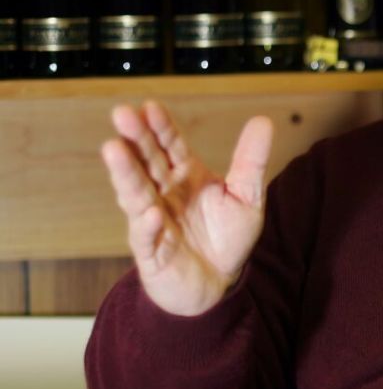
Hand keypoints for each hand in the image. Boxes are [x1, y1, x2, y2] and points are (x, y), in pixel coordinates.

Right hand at [100, 100, 273, 315]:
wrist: (217, 282)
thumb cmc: (226, 236)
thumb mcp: (247, 196)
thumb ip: (252, 161)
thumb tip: (264, 120)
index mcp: (185, 175)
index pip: (170, 145)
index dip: (161, 127)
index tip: (151, 105)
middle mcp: (164, 193)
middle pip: (147, 161)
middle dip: (135, 139)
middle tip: (122, 113)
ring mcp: (153, 221)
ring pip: (136, 193)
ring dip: (125, 173)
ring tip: (113, 148)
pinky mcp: (152, 252)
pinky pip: (146, 238)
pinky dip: (147, 226)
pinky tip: (150, 214)